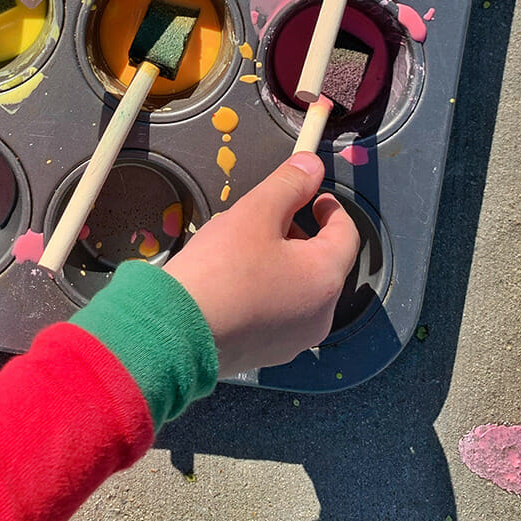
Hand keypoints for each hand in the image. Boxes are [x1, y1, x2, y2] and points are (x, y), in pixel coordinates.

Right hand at [164, 152, 359, 376]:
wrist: (174, 334)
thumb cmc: (220, 271)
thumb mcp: (255, 214)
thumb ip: (288, 185)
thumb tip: (312, 166)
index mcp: (326, 279)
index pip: (346, 235)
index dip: (332, 210)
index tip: (317, 198)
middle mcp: (320, 314)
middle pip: (322, 263)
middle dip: (301, 237)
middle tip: (270, 221)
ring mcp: (296, 339)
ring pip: (301, 290)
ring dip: (284, 265)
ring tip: (247, 251)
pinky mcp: (269, 354)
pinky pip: (280, 314)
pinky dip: (269, 293)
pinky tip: (237, 284)